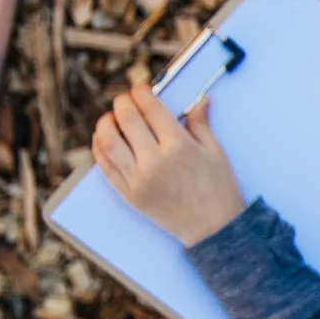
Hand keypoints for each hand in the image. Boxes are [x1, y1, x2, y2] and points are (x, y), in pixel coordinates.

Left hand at [92, 84, 246, 245]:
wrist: (214, 230)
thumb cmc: (220, 191)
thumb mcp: (216, 153)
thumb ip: (201, 124)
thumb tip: (199, 100)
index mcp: (179, 146)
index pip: (151, 107)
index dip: (142, 91)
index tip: (141, 88)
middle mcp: (154, 160)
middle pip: (126, 118)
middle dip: (123, 102)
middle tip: (126, 100)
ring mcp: (138, 178)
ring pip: (107, 140)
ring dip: (105, 123)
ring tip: (111, 119)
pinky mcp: (129, 194)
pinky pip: (105, 165)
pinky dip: (99, 148)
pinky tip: (103, 139)